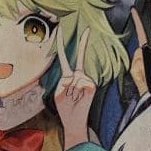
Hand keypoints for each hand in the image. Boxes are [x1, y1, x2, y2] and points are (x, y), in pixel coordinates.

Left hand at [53, 26, 95, 148]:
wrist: (73, 120)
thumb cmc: (65, 108)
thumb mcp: (58, 93)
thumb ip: (65, 82)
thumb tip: (77, 76)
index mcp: (67, 76)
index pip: (64, 58)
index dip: (62, 45)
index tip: (61, 32)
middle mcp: (78, 75)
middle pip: (80, 58)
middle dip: (84, 43)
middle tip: (88, 29)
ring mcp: (86, 79)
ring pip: (74, 80)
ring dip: (70, 92)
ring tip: (73, 99)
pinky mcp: (92, 85)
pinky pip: (80, 85)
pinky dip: (76, 94)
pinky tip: (79, 99)